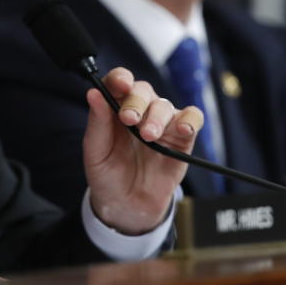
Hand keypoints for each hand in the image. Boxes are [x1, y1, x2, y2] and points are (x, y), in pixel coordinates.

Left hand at [83, 67, 202, 233]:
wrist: (128, 207)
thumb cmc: (108, 175)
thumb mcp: (96, 153)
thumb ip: (97, 123)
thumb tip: (93, 93)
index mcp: (114, 108)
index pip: (118, 82)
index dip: (120, 78)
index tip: (120, 85)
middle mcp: (140, 110)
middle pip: (143, 90)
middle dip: (137, 101)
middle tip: (130, 119)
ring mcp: (162, 123)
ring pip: (165, 105)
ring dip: (157, 117)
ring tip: (149, 136)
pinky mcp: (181, 138)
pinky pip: (192, 119)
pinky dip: (190, 120)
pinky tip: (182, 130)